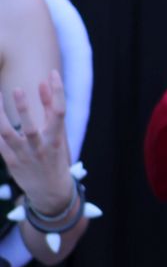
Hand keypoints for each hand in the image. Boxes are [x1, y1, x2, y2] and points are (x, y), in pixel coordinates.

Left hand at [0, 70, 73, 215]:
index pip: (59, 112)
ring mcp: (24, 155)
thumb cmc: (54, 157)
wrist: (51, 192)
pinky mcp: (10, 161)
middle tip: (16, 89)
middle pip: (30, 127)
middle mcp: (40, 147)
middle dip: (23, 109)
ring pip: (7, 134)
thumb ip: (48, 109)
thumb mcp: (57, 135)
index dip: (57, 93)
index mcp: (56, 139)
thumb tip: (42, 83)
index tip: (53, 74)